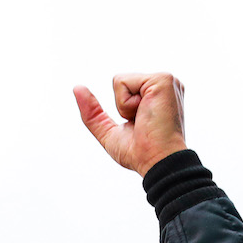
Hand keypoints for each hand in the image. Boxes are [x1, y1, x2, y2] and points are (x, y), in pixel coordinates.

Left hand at [73, 73, 187, 175]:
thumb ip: (93, 112)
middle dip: (122, 107)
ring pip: (119, 80)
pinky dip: (126, 104)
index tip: (141, 125)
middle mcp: (163, 84)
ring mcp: (166, 80)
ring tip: (145, 119)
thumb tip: (77, 88)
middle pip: (119, 81)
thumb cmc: (139, 153)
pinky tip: (146, 113)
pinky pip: (123, 82)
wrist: (157, 163)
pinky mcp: (163, 80)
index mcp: (156, 94)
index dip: (123, 110)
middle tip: (142, 123)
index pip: (123, 89)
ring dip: (124, 106)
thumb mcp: (109, 132)